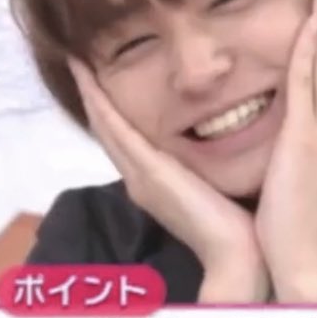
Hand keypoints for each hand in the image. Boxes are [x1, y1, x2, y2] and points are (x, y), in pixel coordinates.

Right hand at [68, 58, 268, 302]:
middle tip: (78, 63)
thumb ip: (210, 167)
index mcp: (156, 181)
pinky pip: (116, 129)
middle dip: (93, 97)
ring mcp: (139, 176)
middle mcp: (140, 178)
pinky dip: (99, 103)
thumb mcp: (217, 186)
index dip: (111, 108)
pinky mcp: (147, 172)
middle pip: (108, 130)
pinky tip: (88, 78)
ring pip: (106, 126)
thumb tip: (223, 143)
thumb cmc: (239, 224)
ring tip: (78, 63)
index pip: (127, 138)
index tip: (103, 77)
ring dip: (90, 94)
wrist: (238, 254)